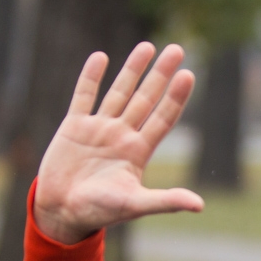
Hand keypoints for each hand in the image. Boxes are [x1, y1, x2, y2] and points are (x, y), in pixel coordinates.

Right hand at [32, 42, 201, 244]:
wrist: (61, 213)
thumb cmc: (99, 212)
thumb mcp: (134, 205)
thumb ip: (165, 201)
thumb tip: (199, 205)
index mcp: (138, 152)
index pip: (163, 118)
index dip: (175, 98)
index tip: (188, 75)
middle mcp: (122, 136)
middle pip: (146, 99)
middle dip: (160, 75)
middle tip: (177, 49)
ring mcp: (98, 129)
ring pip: (119, 93)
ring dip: (132, 70)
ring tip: (147, 47)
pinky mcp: (73, 127)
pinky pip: (84, 96)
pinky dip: (91, 78)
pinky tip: (101, 57)